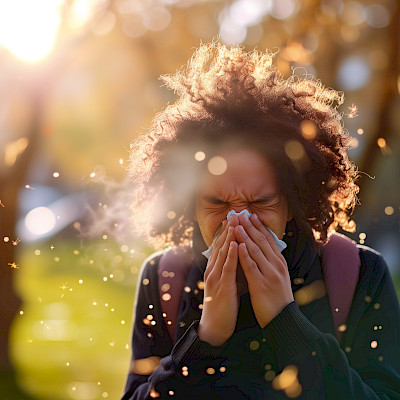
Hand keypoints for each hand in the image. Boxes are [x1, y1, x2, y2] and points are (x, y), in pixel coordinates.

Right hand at [198, 217, 239, 345]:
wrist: (214, 327)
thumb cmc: (222, 305)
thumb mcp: (225, 283)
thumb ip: (230, 269)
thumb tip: (238, 256)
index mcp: (215, 269)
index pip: (221, 246)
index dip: (227, 231)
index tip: (234, 217)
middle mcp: (213, 270)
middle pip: (220, 245)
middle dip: (228, 228)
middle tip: (234, 212)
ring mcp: (215, 277)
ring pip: (222, 253)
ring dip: (229, 236)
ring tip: (235, 222)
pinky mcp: (221, 286)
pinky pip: (227, 268)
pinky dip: (230, 254)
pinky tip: (234, 243)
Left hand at [234, 213, 293, 327]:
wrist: (283, 319)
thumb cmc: (277, 298)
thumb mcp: (278, 276)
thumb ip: (270, 262)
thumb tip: (263, 248)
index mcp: (279, 262)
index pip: (268, 239)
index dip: (259, 226)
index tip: (251, 215)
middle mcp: (276, 265)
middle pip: (262, 241)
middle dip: (250, 226)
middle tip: (241, 214)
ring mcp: (269, 274)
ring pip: (256, 250)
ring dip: (245, 236)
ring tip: (237, 224)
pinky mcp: (261, 284)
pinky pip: (251, 266)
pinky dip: (245, 255)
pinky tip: (239, 245)